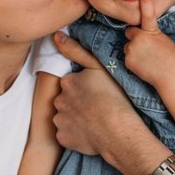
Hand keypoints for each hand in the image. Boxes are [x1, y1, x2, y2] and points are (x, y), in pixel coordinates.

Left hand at [52, 32, 134, 154]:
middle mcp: (58, 101)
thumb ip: (76, 50)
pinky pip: (67, 134)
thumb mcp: (98, 67)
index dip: (84, 87)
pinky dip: (75, 134)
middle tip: (96, 106)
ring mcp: (60, 121)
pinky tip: (90, 132)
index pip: (71, 82)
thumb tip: (56, 35)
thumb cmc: (113, 97)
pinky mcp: (63, 139)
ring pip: (65, 116)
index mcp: (67, 82)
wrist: (118, 131)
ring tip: (95, 120)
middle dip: (77, 102)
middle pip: (66, 99)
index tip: (97, 92)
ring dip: (75, 118)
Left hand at [124, 0, 174, 87]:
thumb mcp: (164, 40)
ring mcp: (131, 49)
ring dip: (134, 50)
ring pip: (128, 46)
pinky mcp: (127, 60)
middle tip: (147, 47)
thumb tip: (144, 34)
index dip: (145, 1)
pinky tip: (144, 65)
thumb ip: (152, 34)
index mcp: (152, 31)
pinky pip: (127, 57)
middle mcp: (139, 38)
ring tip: (147, 59)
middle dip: (135, 38)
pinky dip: (133, 61)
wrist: (170, 75)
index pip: (147, 13)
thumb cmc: (171, 58)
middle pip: (130, 33)